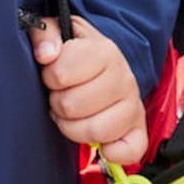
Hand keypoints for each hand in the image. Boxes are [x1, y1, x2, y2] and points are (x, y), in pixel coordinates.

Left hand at [29, 15, 146, 164]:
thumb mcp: (59, 31)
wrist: (106, 65)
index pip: (60, 74)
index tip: (53, 74)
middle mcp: (124, 78)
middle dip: (58, 103)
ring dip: (73, 128)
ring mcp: (133, 105)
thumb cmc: (79, 52)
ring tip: (72, 115)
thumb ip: (45, 34)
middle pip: (73, 106)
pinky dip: (111, 151)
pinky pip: (130, 151)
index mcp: (104, 51)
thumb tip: (46, 54)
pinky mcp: (139, 130)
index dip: (49, 77)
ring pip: (95, 131)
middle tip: (61, 96)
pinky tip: (98, 140)